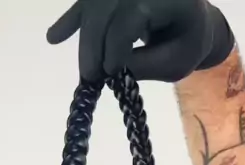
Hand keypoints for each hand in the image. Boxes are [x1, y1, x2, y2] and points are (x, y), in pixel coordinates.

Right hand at [46, 0, 234, 82]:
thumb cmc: (186, 43)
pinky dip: (71, 20)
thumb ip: (147, 64)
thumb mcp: (177, 61)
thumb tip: (111, 69)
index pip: (132, 14)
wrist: (191, 19)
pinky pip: (87, 2)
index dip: (116, 44)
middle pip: (106, 6)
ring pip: (93, 5)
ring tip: (82, 70)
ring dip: (82, 37)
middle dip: (93, 43)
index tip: (111, 73)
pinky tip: (54, 37)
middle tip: (89, 77)